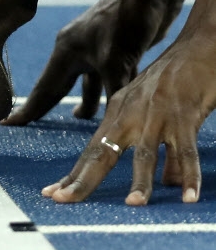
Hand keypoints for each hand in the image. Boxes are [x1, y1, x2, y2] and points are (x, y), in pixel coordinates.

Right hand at [2, 0, 180, 124]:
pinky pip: (106, 76)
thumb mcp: (118, 62)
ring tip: (81, 118)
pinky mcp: (116, 48)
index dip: (28, 109)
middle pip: (59, 86)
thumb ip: (111, 95)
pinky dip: (107, 91)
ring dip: (86, 100)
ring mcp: (95, 49)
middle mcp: (76, 51)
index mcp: (66, 52)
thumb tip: (110, 127)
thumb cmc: (129, 20)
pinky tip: (113, 102)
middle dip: (48, 106)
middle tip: (34, 126)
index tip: (9, 123)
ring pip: (86, 82)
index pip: (44, 88)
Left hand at [42, 40, 215, 204]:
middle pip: (102, 153)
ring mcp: (156, 115)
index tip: (52, 194)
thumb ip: (157, 145)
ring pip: (144, 154)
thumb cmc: (175, 79)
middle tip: (62, 200)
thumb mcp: (153, 110)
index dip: (72, 174)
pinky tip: (187, 196)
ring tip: (133, 205)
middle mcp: (130, 114)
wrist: (199, 44)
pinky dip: (188, 175)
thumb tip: (166, 182)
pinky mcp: (184, 115)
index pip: (90, 149)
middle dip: (82, 180)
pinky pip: (186, 151)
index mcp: (117, 112)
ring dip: (140, 181)